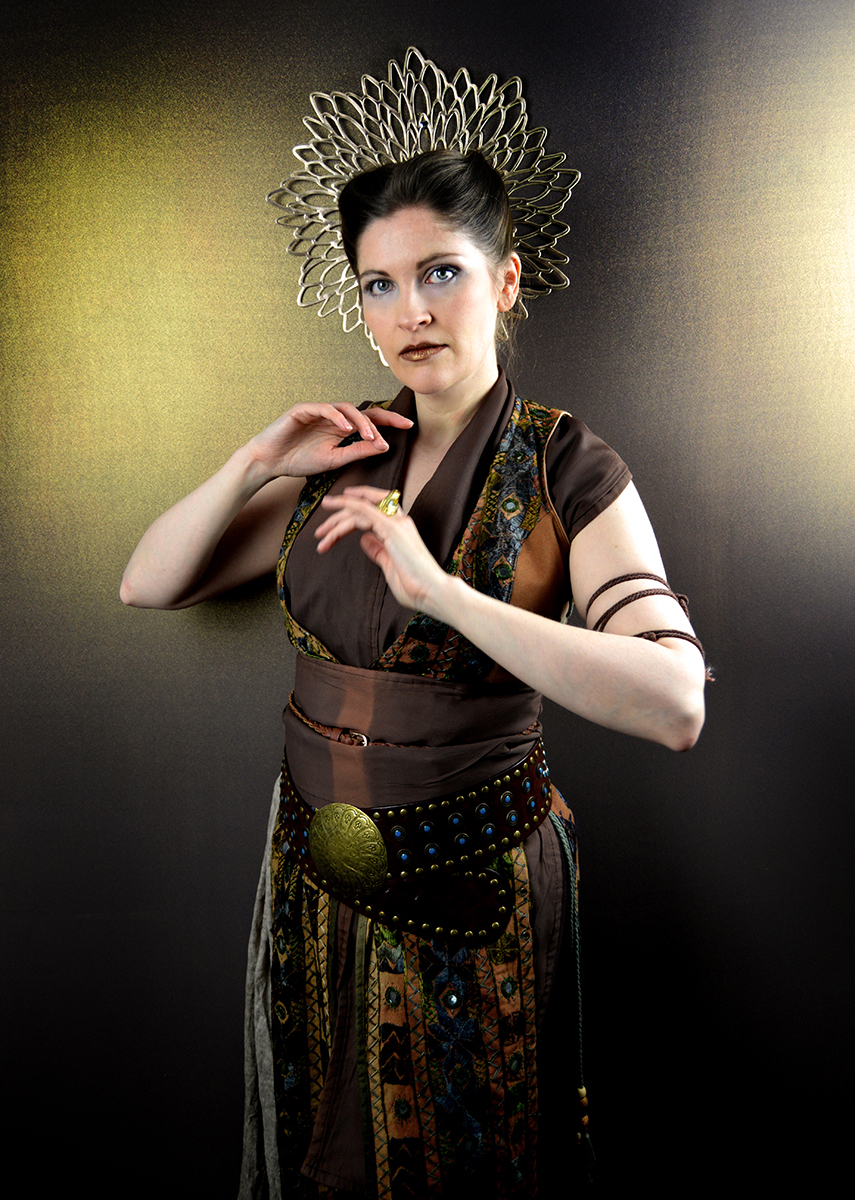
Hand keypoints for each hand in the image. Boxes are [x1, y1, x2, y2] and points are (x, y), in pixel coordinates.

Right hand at [245, 404, 412, 479]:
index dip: (389, 422)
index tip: (409, 426)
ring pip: (346, 408)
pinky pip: (324, 409)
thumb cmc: (298, 460)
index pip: (370, 421)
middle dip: (383, 417)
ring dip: (361, 421)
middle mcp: (333, 417)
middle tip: (400, 425)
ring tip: (370, 435)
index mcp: (341, 428)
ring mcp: (318, 411)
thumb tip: (383, 446)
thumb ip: (357, 452)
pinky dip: (336, 417)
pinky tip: (346, 428)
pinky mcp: (303, 409)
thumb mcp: (334, 460)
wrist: (269, 462)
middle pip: (363, 410)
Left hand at [314, 486, 453, 616]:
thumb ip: (378, 551)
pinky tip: (331, 525)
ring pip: (359, 509)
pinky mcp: (391, 528)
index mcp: (400, 528)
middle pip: (363, 505)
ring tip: (320, 536)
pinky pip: (363, 512)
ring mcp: (396, 522)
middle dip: (338, 516)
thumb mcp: (390, 566)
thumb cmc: (416, 586)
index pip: (375, 506)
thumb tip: (364, 540)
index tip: (336, 505)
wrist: (432, 592)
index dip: (356, 501)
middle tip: (319, 532)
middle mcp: (399, 520)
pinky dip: (345, 513)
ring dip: (335, 522)